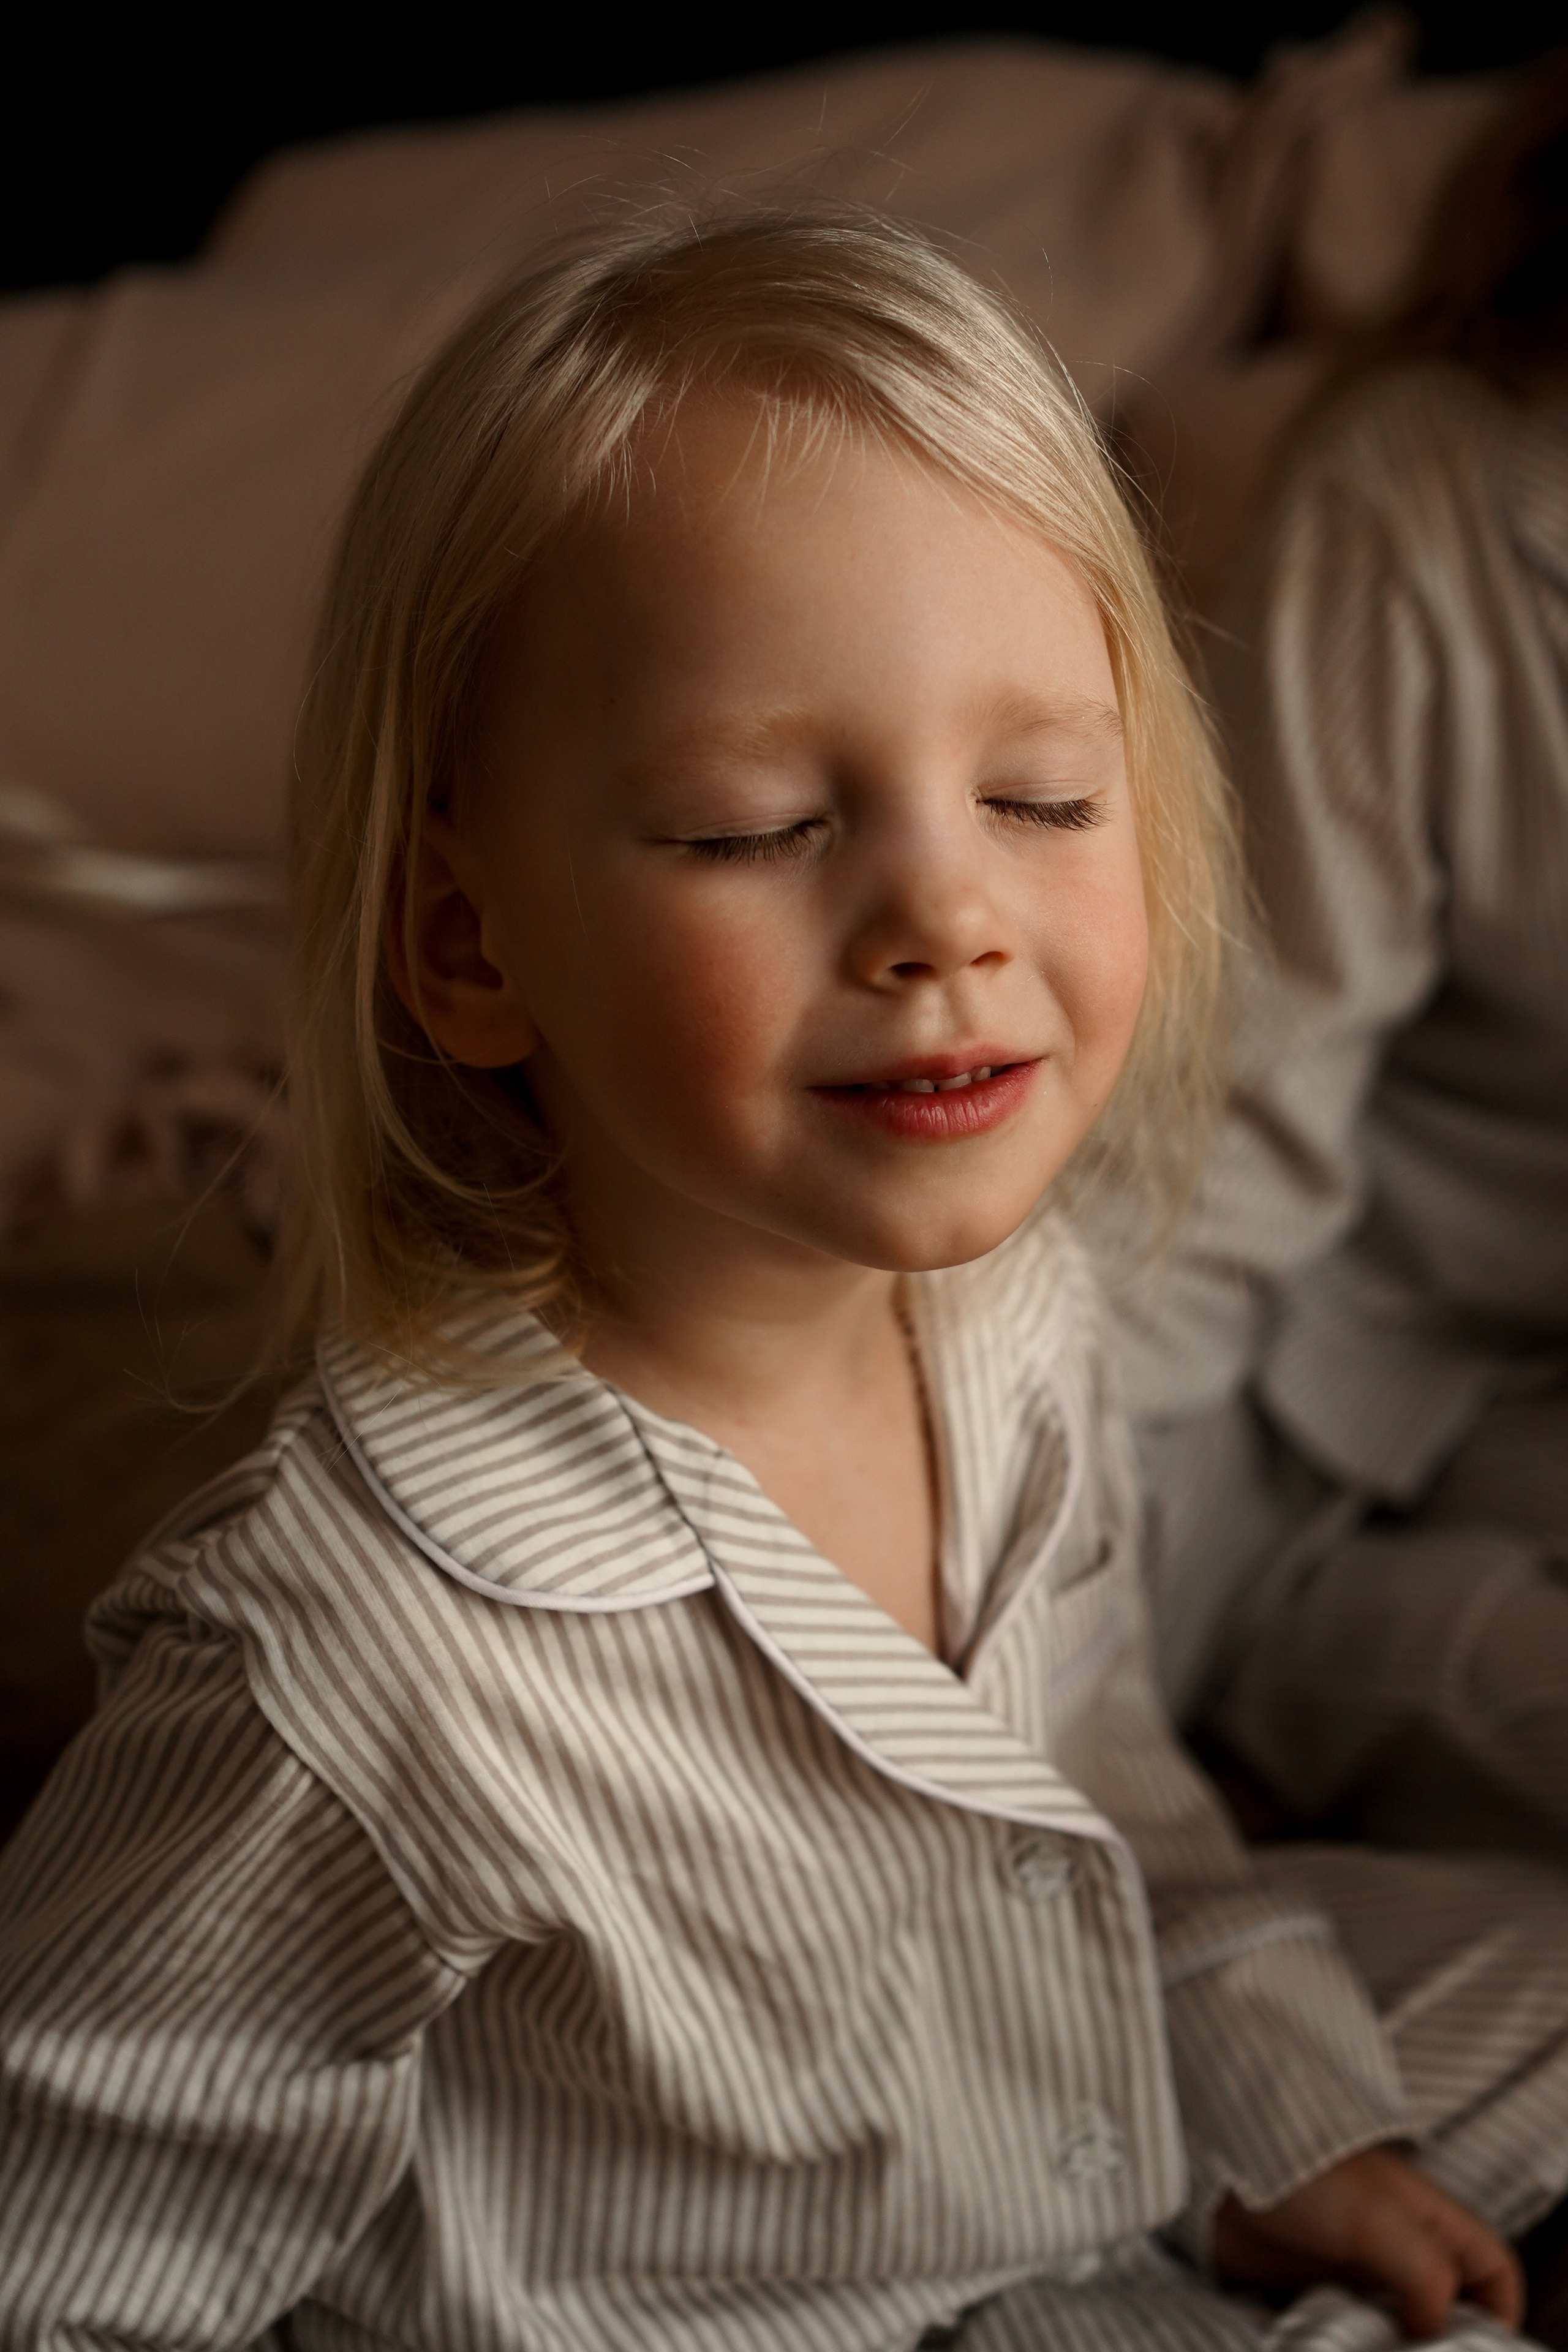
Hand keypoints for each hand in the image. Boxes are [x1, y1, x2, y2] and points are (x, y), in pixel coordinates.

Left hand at [1212, 2147, 1523, 2338]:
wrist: (1222, 2167)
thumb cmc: (1304, 2172)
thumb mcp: (1381, 2220)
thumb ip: (1426, 2276)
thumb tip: (1437, 2331)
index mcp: (1432, 2223)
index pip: (1494, 2273)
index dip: (1499, 2314)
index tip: (1478, 2347)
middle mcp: (1402, 2250)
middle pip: (1449, 2313)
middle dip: (1442, 2342)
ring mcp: (1360, 2272)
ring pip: (1400, 2330)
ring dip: (1391, 2348)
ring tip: (1370, 2351)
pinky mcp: (1318, 2290)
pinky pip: (1350, 2334)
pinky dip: (1350, 2347)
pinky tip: (1336, 2346)